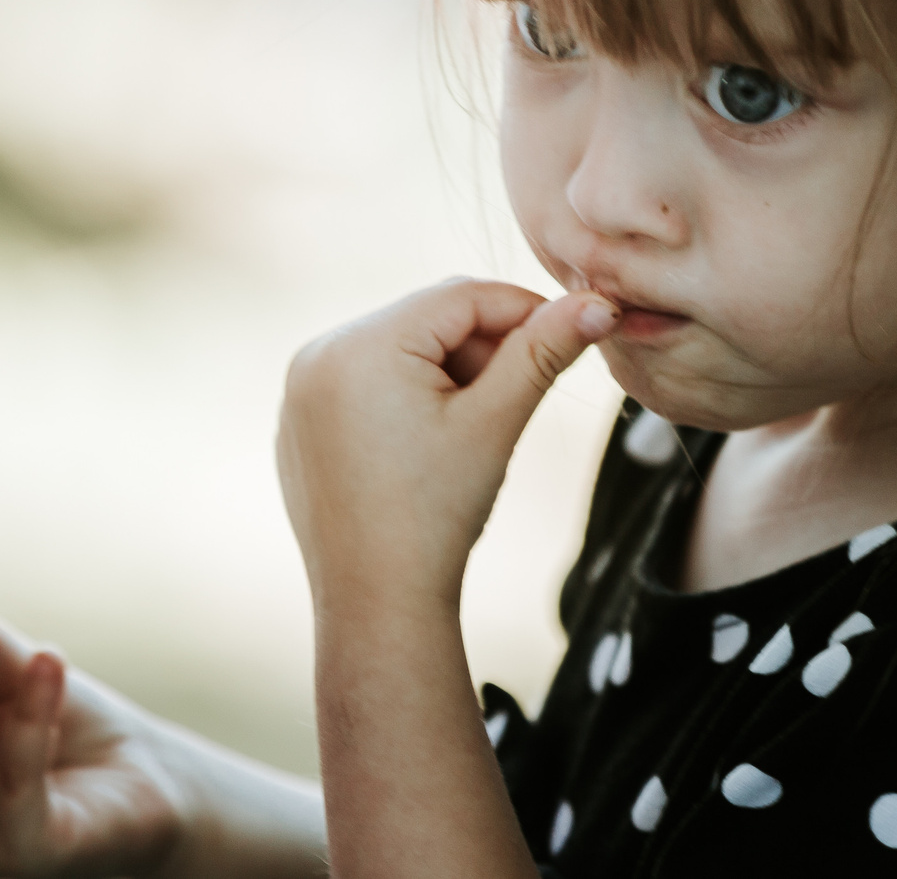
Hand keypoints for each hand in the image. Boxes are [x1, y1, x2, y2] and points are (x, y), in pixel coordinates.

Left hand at [277, 279, 613, 612]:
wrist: (377, 602)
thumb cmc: (437, 515)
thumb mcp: (494, 424)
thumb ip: (542, 353)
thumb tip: (597, 303)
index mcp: (361, 346)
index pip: (460, 295)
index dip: (522, 309)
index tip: (569, 332)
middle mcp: (318, 354)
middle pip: (426, 320)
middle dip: (481, 349)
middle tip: (515, 400)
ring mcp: (300, 389)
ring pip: (397, 349)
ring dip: (446, 372)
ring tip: (468, 434)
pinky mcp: (299, 420)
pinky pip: (363, 383)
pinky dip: (404, 397)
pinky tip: (426, 451)